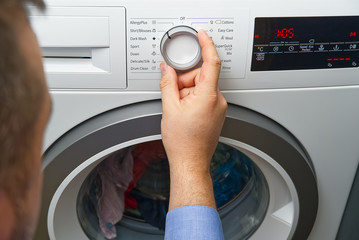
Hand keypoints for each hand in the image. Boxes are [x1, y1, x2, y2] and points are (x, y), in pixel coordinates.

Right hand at [160, 29, 226, 209]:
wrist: (190, 161)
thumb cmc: (183, 141)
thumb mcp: (170, 108)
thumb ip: (168, 84)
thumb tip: (166, 69)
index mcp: (208, 96)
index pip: (212, 63)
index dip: (207, 46)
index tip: (202, 36)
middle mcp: (218, 100)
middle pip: (201, 76)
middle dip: (185, 82)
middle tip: (174, 98)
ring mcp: (218, 108)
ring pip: (201, 87)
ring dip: (187, 93)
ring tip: (179, 110)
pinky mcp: (216, 113)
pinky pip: (204, 97)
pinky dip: (192, 99)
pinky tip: (184, 113)